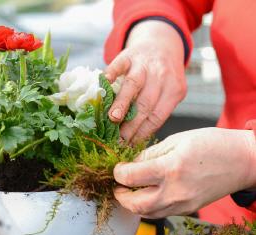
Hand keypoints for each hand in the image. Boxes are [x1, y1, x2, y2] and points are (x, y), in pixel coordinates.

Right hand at [105, 21, 186, 142]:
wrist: (162, 45)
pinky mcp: (129, 55)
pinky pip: (119, 65)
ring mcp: (144, 65)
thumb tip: (134, 140)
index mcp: (174, 90)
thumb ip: (156, 111)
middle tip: (119, 140)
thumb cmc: (162, 79)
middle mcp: (161, 76)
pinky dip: (111, 75)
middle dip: (131, 125)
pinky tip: (103, 86)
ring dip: (122, 103)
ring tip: (113, 118)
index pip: (157, 117)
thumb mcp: (169, 93)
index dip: (142, 133)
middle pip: (146, 104)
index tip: (129, 146)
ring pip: (133, 85)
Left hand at [113, 128, 255, 217]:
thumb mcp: (177, 140)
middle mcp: (175, 191)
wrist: (243, 162)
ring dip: (132, 204)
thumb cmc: (212, 145)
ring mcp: (182, 205)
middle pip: (134, 204)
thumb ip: (150, 154)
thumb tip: (131, 164)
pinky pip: (160, 214)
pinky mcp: (187, 210)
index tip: (117, 168)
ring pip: (146, 214)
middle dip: (120, 195)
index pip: (130, 177)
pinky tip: (147, 194)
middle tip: (118, 184)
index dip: (118, 172)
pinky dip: (147, 207)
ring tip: (130, 190)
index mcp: (171, 168)